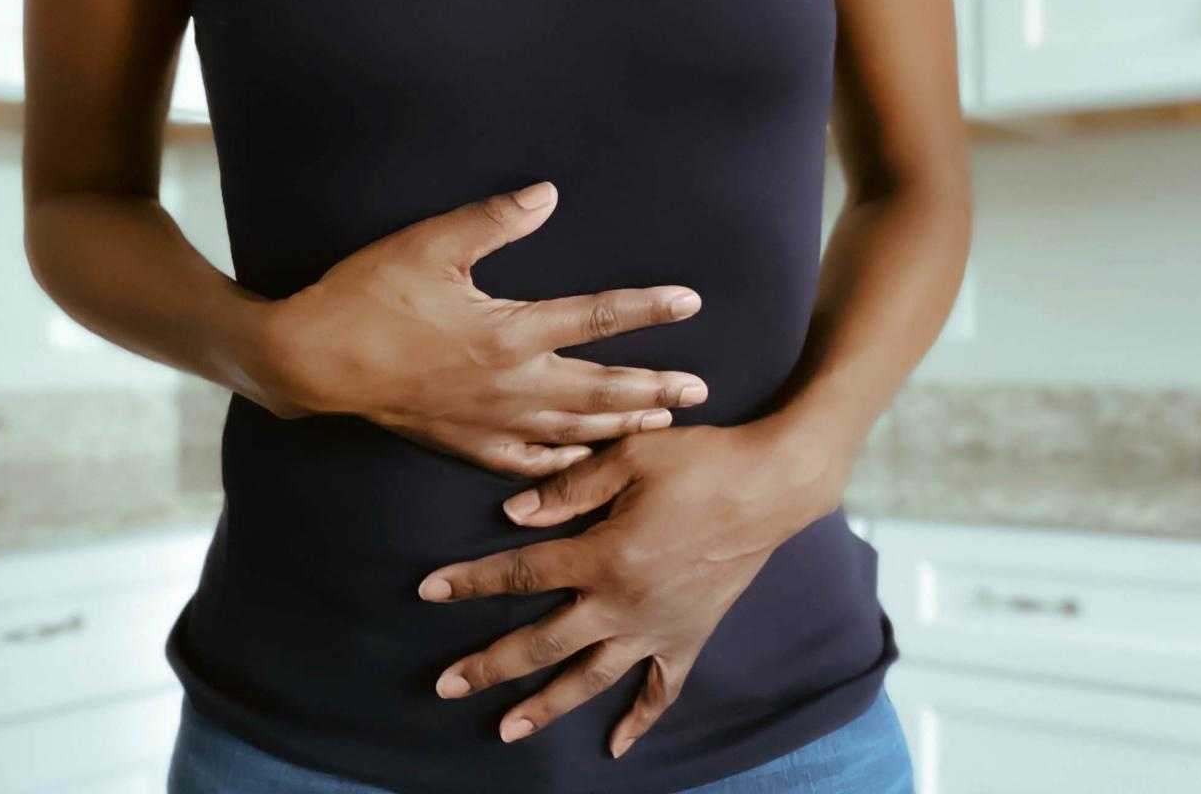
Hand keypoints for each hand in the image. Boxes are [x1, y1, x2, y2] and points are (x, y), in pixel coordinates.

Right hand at [255, 181, 708, 477]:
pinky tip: (580, 461)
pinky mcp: (463, 442)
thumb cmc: (368, 296)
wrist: (312, 361)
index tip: (692, 303)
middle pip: (601, 389)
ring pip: (572, 430)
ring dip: (621, 425)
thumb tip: (548, 194)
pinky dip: (562, 464)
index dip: (648, 308)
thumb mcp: (430, 244)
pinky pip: (526, 463)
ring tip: (661, 423)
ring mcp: (489, 420)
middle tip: (701, 389)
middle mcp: (511, 384)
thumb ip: (495, 220)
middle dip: (655, 388)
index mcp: (510, 331)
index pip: (597, 317)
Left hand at [416, 422, 846, 756]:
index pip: (520, 573)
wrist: (772, 486)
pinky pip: (660, 690)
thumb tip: (513, 515)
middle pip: (542, 643)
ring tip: (506, 730)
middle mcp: (623, 603)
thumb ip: (568, 487)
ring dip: (546, 707)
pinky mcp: (689, 637)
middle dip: (489, 666)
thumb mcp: (630, 454)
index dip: (470, 582)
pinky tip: (616, 746)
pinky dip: (638, 720)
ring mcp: (657, 628)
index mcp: (602, 555)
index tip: (428, 591)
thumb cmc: (700, 461)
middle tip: (446, 685)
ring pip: (590, 678)